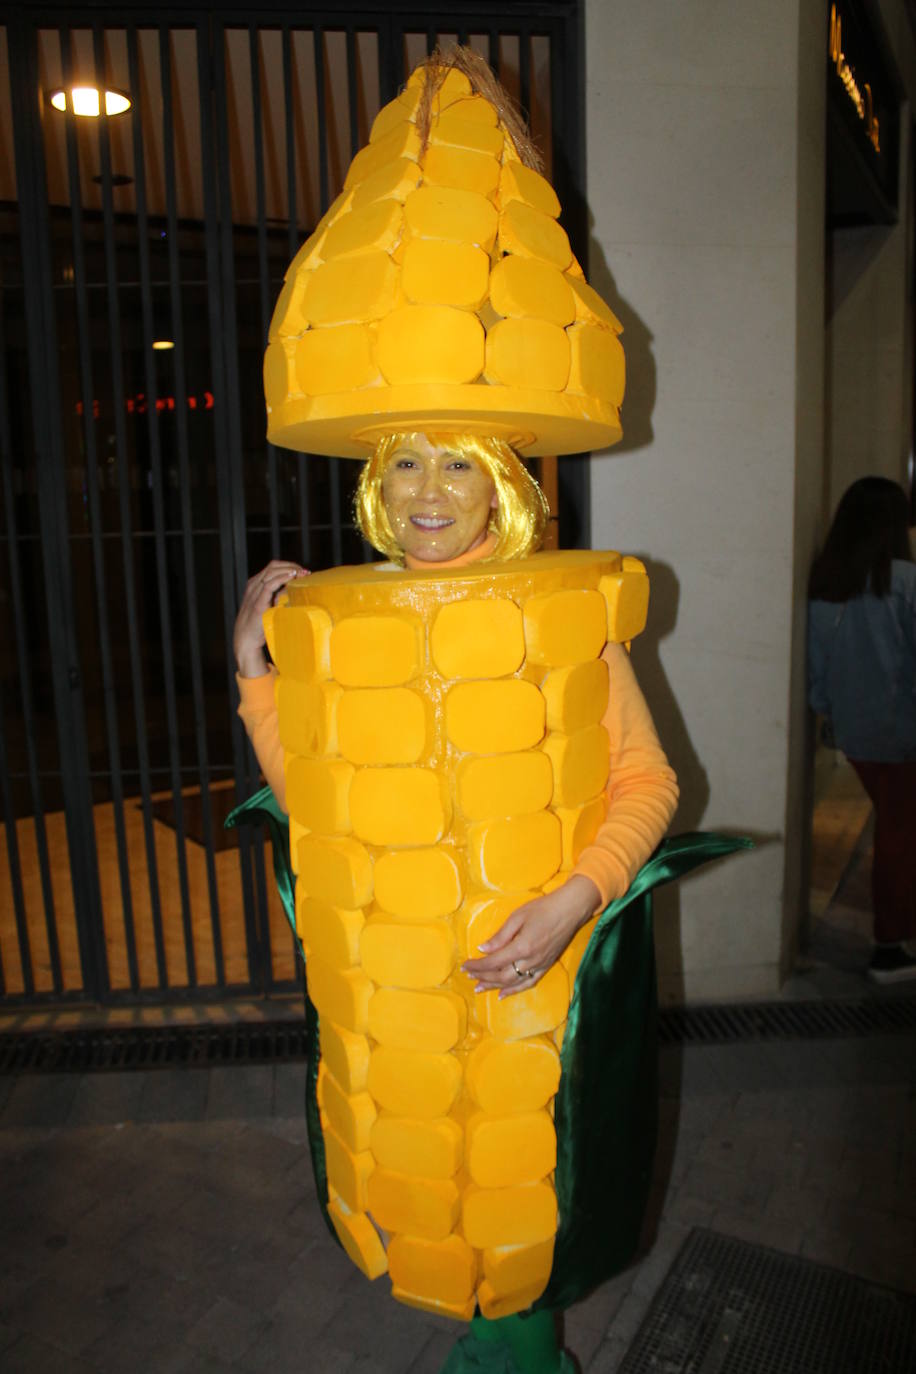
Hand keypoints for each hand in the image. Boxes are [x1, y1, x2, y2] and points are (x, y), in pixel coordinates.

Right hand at [233, 559, 308, 676]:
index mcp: (256, 585)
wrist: (246, 640)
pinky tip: (292, 578)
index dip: (289, 566)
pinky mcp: (257, 603)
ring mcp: (254, 593)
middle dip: (291, 566)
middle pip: (273, 566)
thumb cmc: (260, 624)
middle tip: (305, 572)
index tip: (303, 571)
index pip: (273, 567)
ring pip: (271, 572)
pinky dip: (281, 578)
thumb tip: (297, 590)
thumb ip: (280, 596)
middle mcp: (253, 586)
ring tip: (302, 574)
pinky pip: (269, 585)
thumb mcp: (271, 605)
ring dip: (289, 571)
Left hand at [462, 874, 600, 997]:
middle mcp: (530, 961)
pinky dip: (514, 990)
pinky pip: (528, 983)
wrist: (571, 910)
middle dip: (483, 977)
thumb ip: (500, 936)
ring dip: (495, 986)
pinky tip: (503, 994)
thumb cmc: (543, 908)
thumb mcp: (518, 917)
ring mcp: (539, 965)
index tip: (464, 965)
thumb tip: (483, 949)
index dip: (477, 965)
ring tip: (480, 988)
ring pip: (513, 982)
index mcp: (521, 947)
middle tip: (469, 977)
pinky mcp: (546, 966)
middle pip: (502, 975)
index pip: (493, 961)